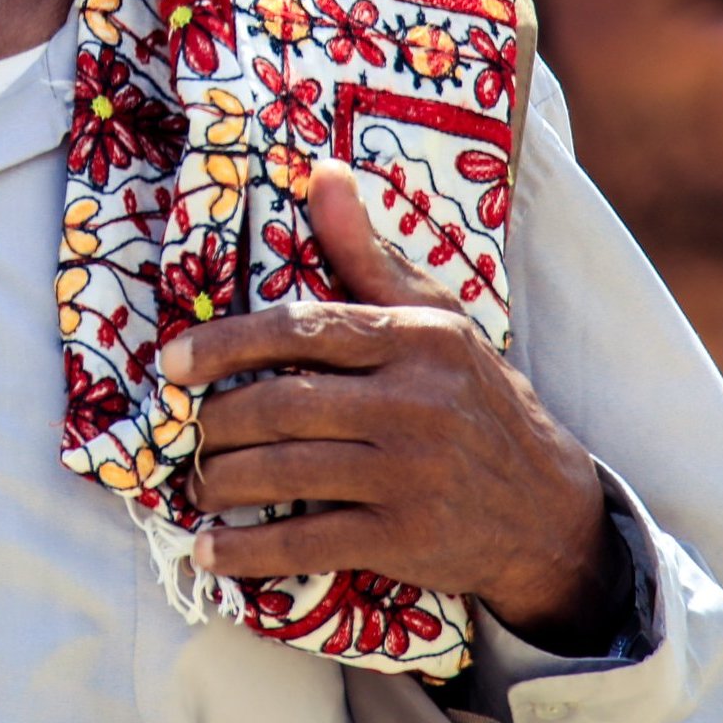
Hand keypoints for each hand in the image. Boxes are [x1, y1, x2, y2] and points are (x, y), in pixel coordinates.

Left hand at [160, 163, 626, 655]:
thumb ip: (367, 253)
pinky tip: (209, 551)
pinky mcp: (407, 538)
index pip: (301, 329)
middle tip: (183, 431)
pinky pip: (309, 542)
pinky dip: (249, 550)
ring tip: (194, 481)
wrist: (549, 508)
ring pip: (286, 473)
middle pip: (282, 405)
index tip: (174, 362)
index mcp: (415, 338)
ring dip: (221, 481)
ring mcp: (411, 474)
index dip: (226, 344)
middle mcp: (415, 403)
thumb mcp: (435, 317)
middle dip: (215, 421)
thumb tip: (322, 172)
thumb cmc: (473, 397)